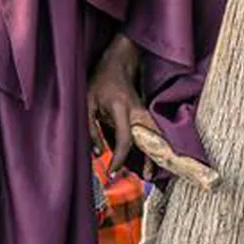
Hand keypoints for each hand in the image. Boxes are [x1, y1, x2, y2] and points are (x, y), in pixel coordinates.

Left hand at [87, 35, 148, 173]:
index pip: (124, 139)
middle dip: (152, 161)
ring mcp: (146, 114)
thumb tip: (97, 153)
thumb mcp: (86, 102)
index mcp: (121, 109)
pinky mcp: (147, 116)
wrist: (119, 63)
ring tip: (151, 176)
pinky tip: (153, 162)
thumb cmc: (100, 82)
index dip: (119, 158)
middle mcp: (139, 113)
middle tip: (147, 180)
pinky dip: (156, 148)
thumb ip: (89, 128)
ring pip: (156, 139)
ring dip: (156, 156)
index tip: (112, 172)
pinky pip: (154, 135)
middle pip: (151, 141)